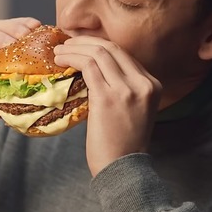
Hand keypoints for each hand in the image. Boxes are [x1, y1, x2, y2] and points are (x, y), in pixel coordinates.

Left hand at [54, 36, 161, 176]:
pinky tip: (60, 61)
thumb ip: (124, 88)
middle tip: (66, 43)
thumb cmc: (122, 144)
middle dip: (85, 42)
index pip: (123, 54)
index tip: (81, 45)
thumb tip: (96, 69)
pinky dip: (71, 58)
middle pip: (112, 48)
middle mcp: (143, 83)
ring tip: (59, 52)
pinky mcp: (108, 97)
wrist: (123, 169)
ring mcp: (127, 89)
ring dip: (75, 48)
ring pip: (99, 53)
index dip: (99, 45)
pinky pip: (88, 66)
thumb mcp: (134, 109)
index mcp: (152, 84)